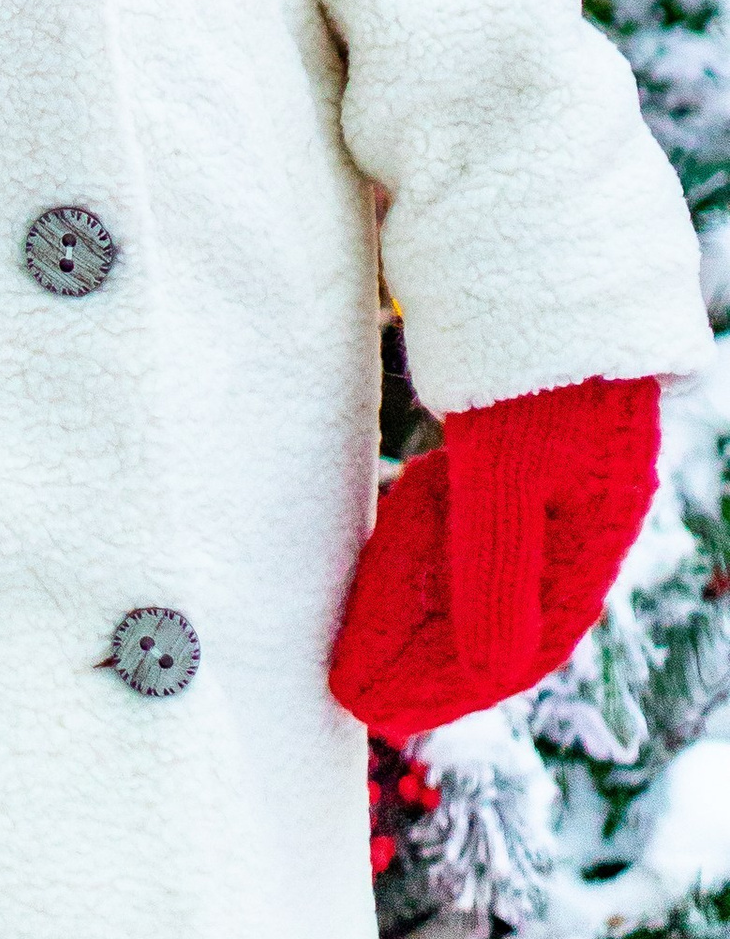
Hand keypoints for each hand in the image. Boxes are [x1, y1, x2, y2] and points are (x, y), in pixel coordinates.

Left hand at [329, 375, 661, 739]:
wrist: (522, 227)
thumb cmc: (523, 348)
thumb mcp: (503, 465)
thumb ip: (496, 567)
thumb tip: (492, 670)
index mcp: (591, 524)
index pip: (525, 636)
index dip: (455, 683)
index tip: (383, 711)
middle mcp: (571, 503)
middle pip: (494, 603)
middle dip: (421, 654)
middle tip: (348, 689)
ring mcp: (536, 464)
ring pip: (472, 556)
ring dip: (413, 603)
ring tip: (351, 643)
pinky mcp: (497, 424)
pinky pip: (461, 509)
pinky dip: (422, 542)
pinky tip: (386, 559)